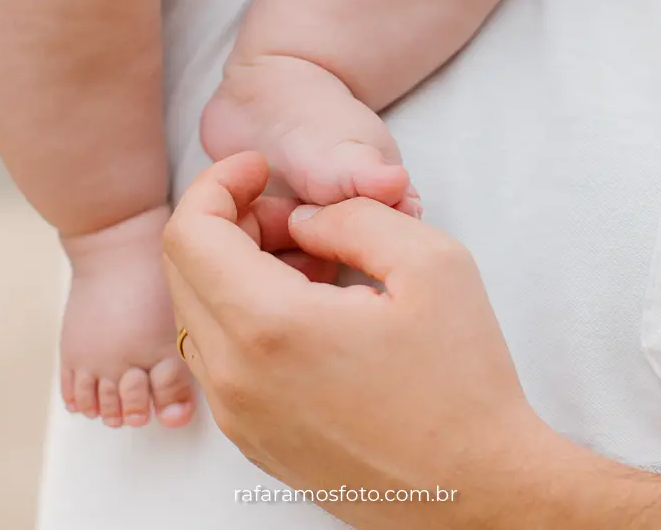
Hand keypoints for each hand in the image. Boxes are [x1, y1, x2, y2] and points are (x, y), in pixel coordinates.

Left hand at [162, 152, 553, 529]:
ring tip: (315, 263)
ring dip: (236, 270)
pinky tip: (311, 312)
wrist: (477, 491)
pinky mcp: (252, 439)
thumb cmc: (463, 384)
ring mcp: (237, 416)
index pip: (190, 232)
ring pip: (198, 313)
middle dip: (229, 222)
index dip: (217, 183)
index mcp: (268, 328)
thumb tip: (304, 220)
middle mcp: (233, 378)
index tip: (260, 168)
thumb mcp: (431, 264)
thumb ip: (353, 217)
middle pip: (184, 269)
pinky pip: (220, 358)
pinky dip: (245, 316)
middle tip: (297, 213)